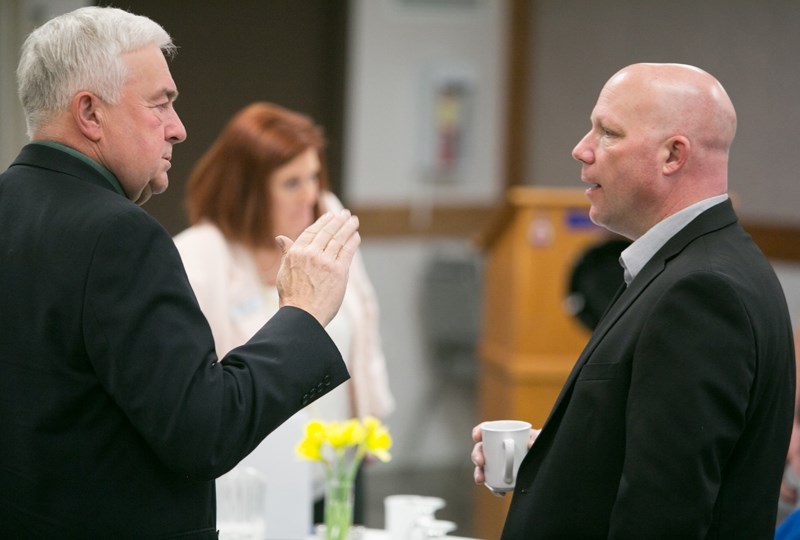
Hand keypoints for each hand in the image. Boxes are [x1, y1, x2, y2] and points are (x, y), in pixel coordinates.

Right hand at [276, 210, 360, 326]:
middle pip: (327, 232)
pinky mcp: (338, 271)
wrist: (301, 316)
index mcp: (296, 253)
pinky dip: (352, 242)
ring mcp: (325, 262)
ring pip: (338, 239)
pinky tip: (356, 236)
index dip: (323, 222)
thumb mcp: (284, 271)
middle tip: (345, 214)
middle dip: (338, 221)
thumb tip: (280, 238)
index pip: (312, 231)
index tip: (330, 216)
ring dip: (347, 227)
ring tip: (353, 220)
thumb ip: (287, 252)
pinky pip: (347, 251)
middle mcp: (310, 254)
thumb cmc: (292, 297)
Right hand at [471, 423, 539, 496]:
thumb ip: (536, 438)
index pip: (488, 430)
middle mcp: (498, 447)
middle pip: (481, 449)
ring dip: (479, 473)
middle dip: (476, 455)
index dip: (478, 431)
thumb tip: (530, 443)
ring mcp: (499, 462)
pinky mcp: (503, 476)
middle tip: (480, 462)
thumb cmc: (540, 445)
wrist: (547, 462)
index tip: (476, 437)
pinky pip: (494, 482)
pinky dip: (494, 488)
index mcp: (505, 433)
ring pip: (483, 467)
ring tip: (481, 479)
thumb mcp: (540, 438)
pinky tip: (499, 492)